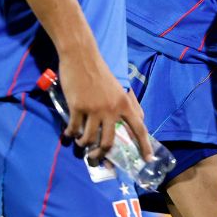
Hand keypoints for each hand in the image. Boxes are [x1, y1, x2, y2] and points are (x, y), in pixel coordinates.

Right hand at [57, 44, 150, 164]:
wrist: (82, 56)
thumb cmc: (100, 72)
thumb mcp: (119, 87)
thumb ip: (129, 103)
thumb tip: (139, 119)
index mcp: (125, 103)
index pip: (139, 127)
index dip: (144, 145)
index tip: (148, 160)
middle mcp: (112, 108)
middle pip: (109, 141)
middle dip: (102, 155)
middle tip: (96, 159)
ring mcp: (94, 109)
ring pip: (89, 139)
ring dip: (84, 146)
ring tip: (81, 145)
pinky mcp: (77, 107)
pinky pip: (74, 129)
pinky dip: (71, 135)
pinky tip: (69, 134)